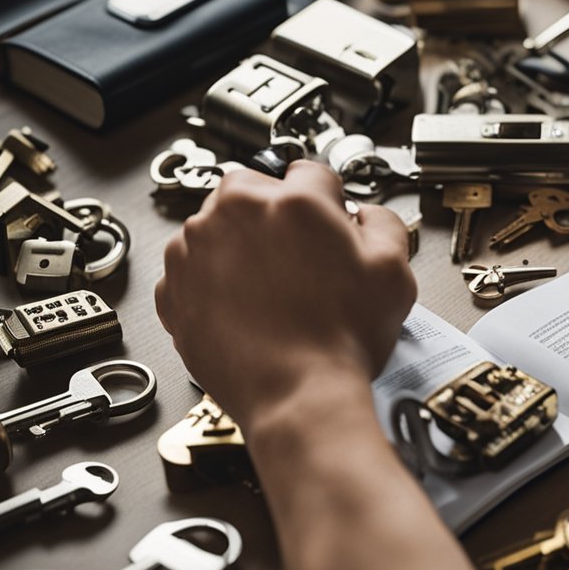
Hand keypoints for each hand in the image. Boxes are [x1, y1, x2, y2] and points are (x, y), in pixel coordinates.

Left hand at [155, 161, 415, 425]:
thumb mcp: (394, 272)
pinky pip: (192, 269)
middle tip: (298, 258)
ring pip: (218, 226)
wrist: (297, 396)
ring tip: (272, 290)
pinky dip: (212, 282)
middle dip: (275, 214)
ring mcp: (196, 250)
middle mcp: (236, 213)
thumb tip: (365, 214)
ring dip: (240, 246)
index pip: (311, 172)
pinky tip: (245, 308)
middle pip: (255, 189)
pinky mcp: (174, 288)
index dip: (328, 201)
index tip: (328, 223)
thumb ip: (383, 223)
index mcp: (294, 201)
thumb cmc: (341, 341)